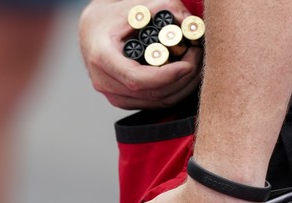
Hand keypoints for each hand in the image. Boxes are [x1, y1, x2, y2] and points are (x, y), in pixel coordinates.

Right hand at [78, 0, 201, 109]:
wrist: (93, 31)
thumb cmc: (114, 17)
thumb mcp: (138, 7)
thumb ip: (166, 10)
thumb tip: (191, 24)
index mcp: (103, 58)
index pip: (138, 79)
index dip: (167, 76)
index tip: (188, 65)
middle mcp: (105, 82)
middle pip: (153, 93)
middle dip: (182, 79)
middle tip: (198, 58)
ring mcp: (113, 96)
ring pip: (157, 102)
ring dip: (183, 87)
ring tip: (195, 66)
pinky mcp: (123, 102)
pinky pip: (154, 104)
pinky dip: (174, 92)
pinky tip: (184, 77)